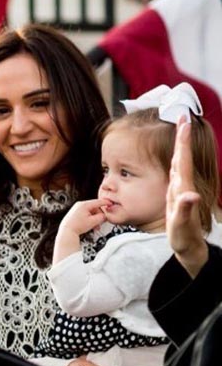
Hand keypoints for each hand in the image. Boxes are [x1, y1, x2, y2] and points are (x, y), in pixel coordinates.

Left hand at [61, 199, 109, 236]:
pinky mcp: (74, 213)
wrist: (66, 231)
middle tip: (100, 222)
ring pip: (90, 212)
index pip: (98, 202)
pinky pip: (85, 214)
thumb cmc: (77, 227)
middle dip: (99, 216)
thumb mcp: (93, 222)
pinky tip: (90, 226)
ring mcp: (76, 209)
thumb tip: (105, 215)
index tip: (111, 204)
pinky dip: (89, 219)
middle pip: (94, 208)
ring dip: (94, 219)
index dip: (106, 203)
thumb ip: (102, 217)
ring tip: (94, 226)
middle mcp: (79, 205)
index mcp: (84, 205)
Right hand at [166, 116, 207, 278]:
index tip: (183, 122)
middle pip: (182, 156)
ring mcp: (180, 189)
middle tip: (182, 117)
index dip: (182, 141)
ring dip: (179, 146)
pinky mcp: (176, 194)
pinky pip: (174, 171)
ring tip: (178, 130)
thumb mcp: (182, 225)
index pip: (182, 159)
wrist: (189, 247)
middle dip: (182, 137)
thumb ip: (186, 209)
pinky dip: (174, 159)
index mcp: (182, 188)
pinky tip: (173, 157)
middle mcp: (183, 185)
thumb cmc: (183, 237)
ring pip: (179, 162)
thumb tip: (192, 195)